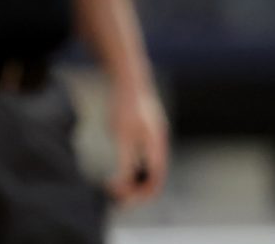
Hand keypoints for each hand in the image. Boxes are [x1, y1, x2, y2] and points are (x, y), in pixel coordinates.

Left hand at [106, 84, 168, 203]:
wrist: (127, 75)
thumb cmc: (124, 104)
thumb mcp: (121, 135)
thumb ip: (125, 160)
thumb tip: (124, 184)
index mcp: (156, 147)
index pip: (155, 180)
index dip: (140, 194)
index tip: (120, 200)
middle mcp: (158, 142)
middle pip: (154, 175)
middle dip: (137, 188)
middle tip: (115, 194)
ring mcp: (153, 134)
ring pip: (149, 164)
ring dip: (135, 178)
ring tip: (116, 184)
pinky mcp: (145, 126)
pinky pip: (144, 153)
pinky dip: (134, 165)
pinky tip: (120, 164)